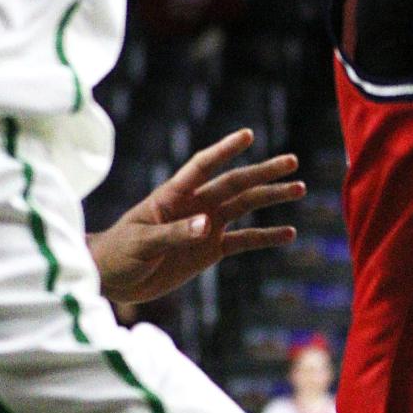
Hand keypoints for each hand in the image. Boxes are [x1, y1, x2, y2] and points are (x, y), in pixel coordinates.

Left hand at [90, 129, 303, 305]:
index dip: (224, 150)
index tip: (247, 135)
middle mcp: (196, 204)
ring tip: (299, 188)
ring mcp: (206, 226)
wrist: (112, 277)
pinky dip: (265, 237)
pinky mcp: (210, 249)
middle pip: (234, 183)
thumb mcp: (144, 242)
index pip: (203, 165)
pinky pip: (243, 240)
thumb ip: (175, 233)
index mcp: (174, 194)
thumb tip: (207, 225)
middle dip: (263, 172)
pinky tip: (288, 234)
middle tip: (292, 161)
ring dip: (271, 197)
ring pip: (245, 206)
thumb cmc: (120, 252)